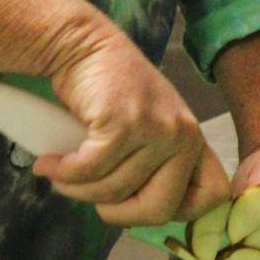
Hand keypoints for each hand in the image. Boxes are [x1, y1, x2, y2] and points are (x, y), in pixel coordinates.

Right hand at [33, 33, 229, 227]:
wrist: (83, 45)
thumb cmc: (108, 92)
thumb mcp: (147, 127)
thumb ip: (153, 164)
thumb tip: (139, 214)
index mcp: (192, 139)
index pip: (212, 195)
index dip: (178, 212)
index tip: (139, 204)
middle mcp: (183, 134)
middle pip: (157, 209)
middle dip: (116, 213)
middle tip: (90, 197)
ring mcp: (155, 128)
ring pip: (114, 190)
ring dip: (76, 189)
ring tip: (59, 174)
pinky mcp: (123, 123)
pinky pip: (89, 170)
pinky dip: (62, 173)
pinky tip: (47, 164)